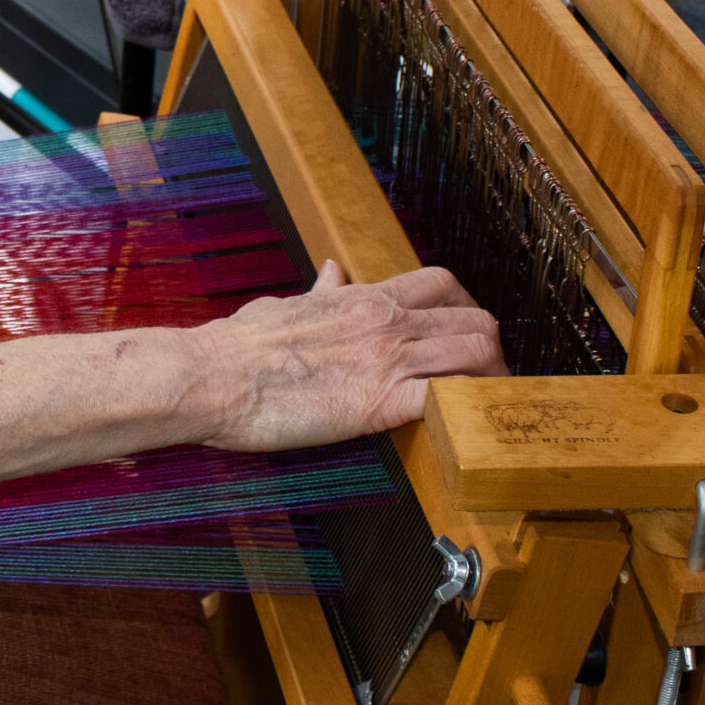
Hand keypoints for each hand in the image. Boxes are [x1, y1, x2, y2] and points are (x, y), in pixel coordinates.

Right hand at [198, 262, 504, 452]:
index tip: (465, 335)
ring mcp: (387, 358)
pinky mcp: (381, 401)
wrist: (211, 376)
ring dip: (493, 380)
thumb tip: (332, 272)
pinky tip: (468, 431)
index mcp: (362, 298)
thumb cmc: (236, 346)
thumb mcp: (283, 305)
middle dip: (493, 348)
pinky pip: (451, 399)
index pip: (440, 284)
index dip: (466, 309)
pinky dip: (469, 414)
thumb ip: (319, 291)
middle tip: (489, 380)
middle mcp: (384, 320)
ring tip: (488, 409)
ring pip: (477, 351)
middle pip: (474, 317)